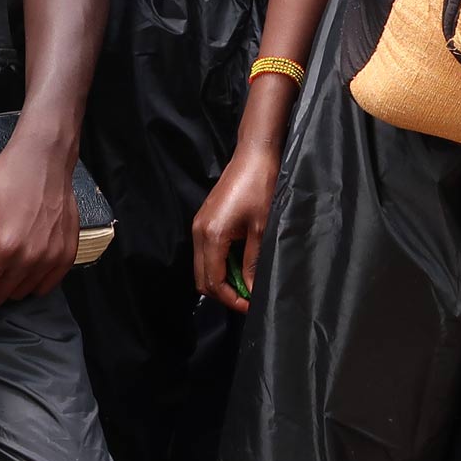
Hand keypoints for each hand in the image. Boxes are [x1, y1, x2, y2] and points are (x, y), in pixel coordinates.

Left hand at [0, 128, 79, 308]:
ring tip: (0, 265)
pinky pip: (45, 287)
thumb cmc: (7, 176)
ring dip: (6, 286)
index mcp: (3, 245)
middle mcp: (29, 257)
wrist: (45, 159)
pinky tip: (21, 266)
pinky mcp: (66, 255)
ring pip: (20, 294)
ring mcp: (51, 257)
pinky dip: (30, 283)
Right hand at [193, 141, 280, 313]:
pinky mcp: (204, 220)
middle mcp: (199, 232)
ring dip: (222, 279)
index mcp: (211, 235)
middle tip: (248, 297)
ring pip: (202, 266)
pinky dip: (220, 264)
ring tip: (247, 281)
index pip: (213, 281)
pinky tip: (241, 262)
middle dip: (224, 293)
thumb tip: (252, 289)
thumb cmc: (260, 187)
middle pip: (202, 278)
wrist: (253, 155)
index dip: (231, 299)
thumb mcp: (261, 228)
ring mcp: (199, 225)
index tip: (250, 305)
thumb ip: (253, 261)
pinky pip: (206, 252)